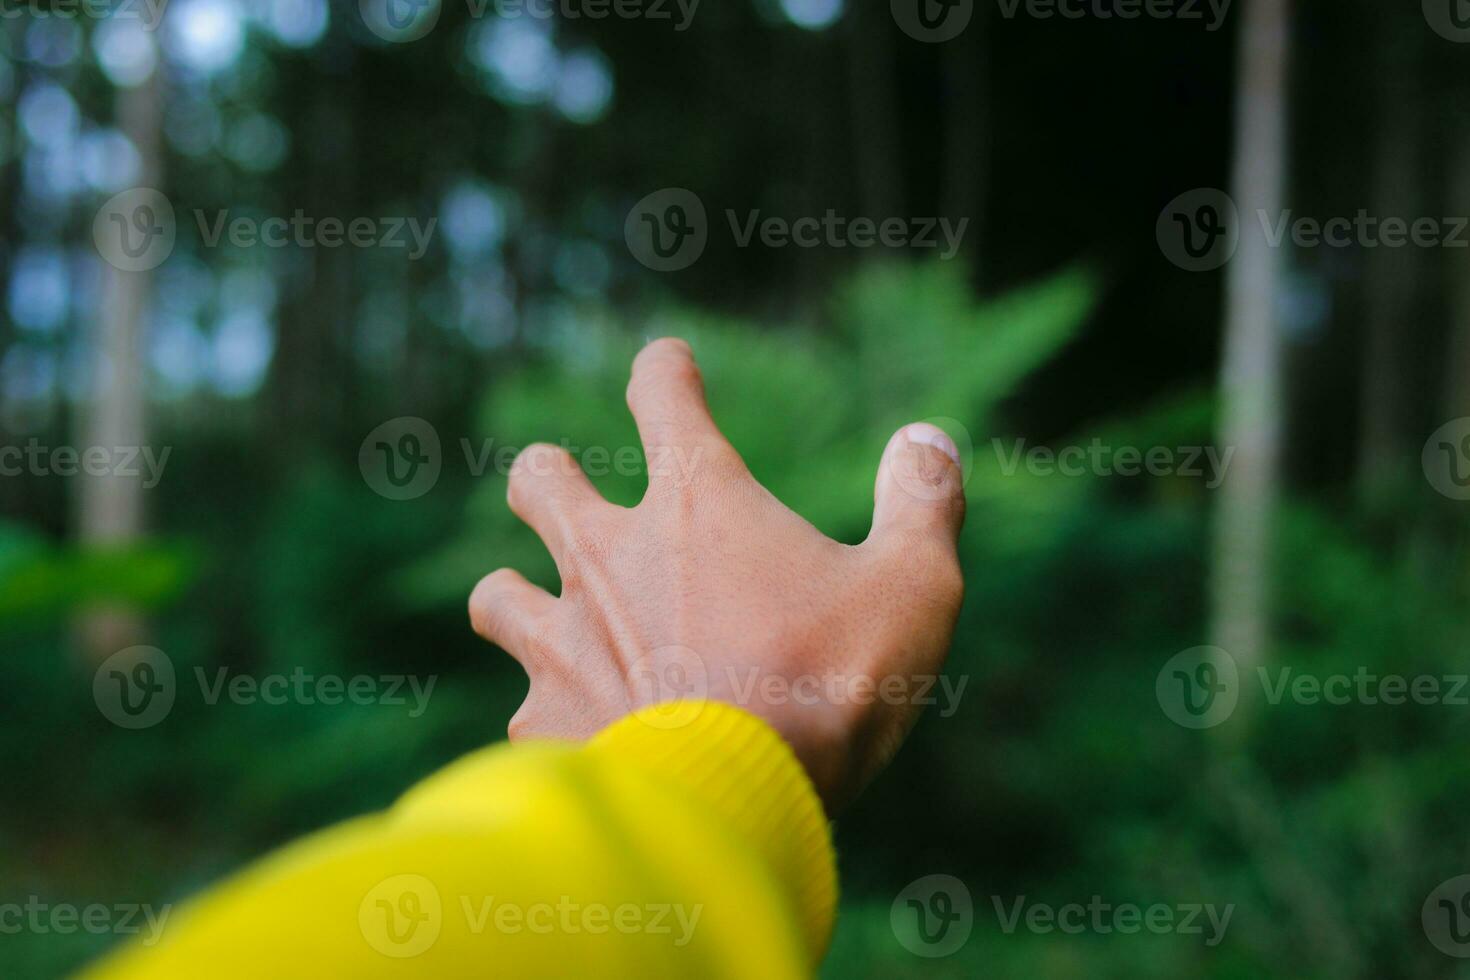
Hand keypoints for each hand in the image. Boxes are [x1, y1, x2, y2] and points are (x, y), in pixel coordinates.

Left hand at [468, 338, 965, 810]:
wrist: (736, 804)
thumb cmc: (831, 685)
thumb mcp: (914, 587)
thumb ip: (922, 503)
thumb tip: (929, 439)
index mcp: (700, 503)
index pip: (663, 396)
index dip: (664, 372)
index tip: (667, 367)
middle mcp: (611, 556)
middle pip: (539, 481)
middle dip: (550, 478)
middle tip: (566, 490)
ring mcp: (565, 639)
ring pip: (498, 593)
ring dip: (517, 595)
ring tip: (538, 613)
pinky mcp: (545, 721)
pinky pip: (524, 708)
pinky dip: (549, 715)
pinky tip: (580, 737)